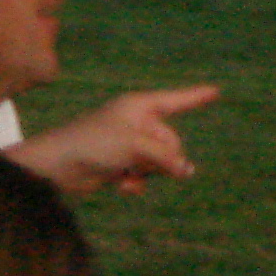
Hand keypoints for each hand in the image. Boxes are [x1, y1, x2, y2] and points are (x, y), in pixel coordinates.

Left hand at [14, 85, 219, 196]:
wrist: (58, 165)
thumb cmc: (94, 143)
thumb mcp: (136, 145)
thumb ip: (166, 156)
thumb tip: (187, 171)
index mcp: (140, 106)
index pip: (176, 100)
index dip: (197, 96)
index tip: (217, 91)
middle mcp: (137, 122)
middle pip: (171, 142)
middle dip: (162, 158)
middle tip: (140, 161)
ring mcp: (129, 144)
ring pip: (159, 163)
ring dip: (147, 172)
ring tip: (126, 172)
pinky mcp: (120, 164)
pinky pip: (144, 175)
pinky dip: (136, 182)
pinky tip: (121, 185)